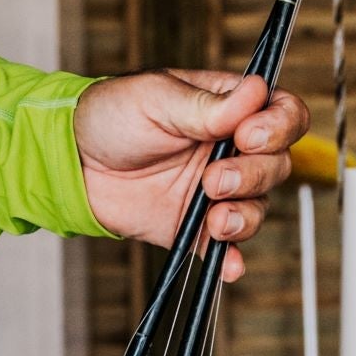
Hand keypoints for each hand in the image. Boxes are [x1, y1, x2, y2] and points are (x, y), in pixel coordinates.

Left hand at [74, 69, 309, 282]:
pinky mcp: (194, 227)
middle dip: (252, 175)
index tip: (248, 135)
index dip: (279, 127)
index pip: (284, 114)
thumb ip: (208, 106)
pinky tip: (228, 265)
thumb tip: (256, 91)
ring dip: (244, 216)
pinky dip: (231, 258)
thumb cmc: (111, 115)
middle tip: (212, 179)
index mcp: (230, 108)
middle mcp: (231, 149)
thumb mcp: (156, 98)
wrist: (71, 161)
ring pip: (258, 208)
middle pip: (277, 165)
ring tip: (214, 218)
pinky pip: (224, 247)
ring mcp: (216, 191)